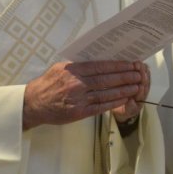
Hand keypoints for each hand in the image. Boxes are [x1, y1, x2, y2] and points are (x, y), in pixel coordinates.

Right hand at [23, 60, 145, 129]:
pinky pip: (100, 107)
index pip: (100, 66)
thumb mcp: (60, 68)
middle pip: (106, 79)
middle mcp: (76, 84)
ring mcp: (78, 99)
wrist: (33, 103)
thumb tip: (100, 60)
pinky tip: (124, 99)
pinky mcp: (79, 112)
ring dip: (123, 90)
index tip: (130, 63)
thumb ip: (79, 65)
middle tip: (139, 74)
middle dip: (125, 76)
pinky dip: (113, 103)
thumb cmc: (48, 83)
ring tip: (136, 86)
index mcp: (72, 70)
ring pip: (106, 93)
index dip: (118, 65)